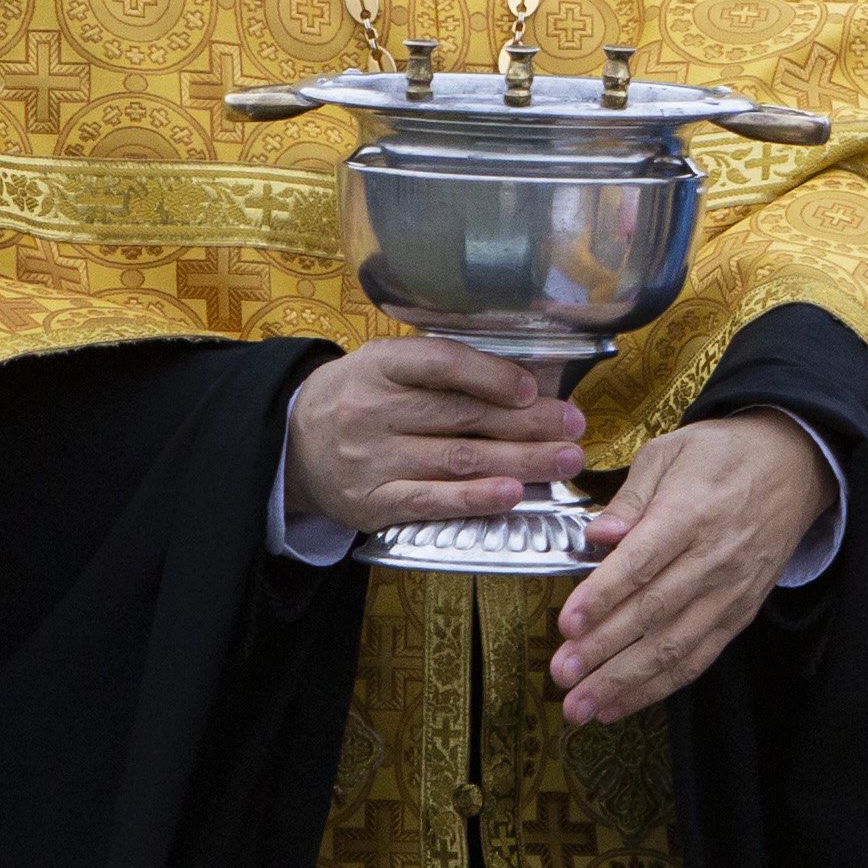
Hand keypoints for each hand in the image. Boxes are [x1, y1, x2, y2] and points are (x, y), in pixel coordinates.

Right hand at [288, 338, 592, 533]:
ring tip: (564, 459)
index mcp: (380, 365)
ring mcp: (370, 460)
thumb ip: (445, 369)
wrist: (293, 444)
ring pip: (457, 460)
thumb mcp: (388, 365)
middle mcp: (372, 411)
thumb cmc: (361, 397)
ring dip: (519, 461)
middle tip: (574, 425)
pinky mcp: (372, 503)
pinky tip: (512, 494)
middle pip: (462, 416)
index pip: (440, 363)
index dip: (490, 375)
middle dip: (528, 422)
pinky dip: (475, 499)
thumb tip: (527, 382)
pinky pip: (431, 501)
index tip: (533, 388)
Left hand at [551, 410, 832, 726]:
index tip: (567, 623)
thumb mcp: (672, 451)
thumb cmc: (724, 455)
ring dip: (626, 680)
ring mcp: (731, 590)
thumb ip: (631, 496)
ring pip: (676, 644)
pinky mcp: (741, 612)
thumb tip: (598, 534)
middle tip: (561, 673)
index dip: (604, 595)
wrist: (796, 466)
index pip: (644, 560)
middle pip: (655, 611)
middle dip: (604, 648)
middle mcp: (715, 557)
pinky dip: (660, 685)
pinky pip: (700, 656)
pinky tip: (621, 704)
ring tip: (583, 706)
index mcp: (692, 511)